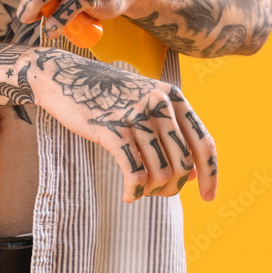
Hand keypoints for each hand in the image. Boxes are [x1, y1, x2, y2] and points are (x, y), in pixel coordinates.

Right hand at [27, 48, 217, 203]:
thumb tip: (192, 173)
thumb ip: (168, 130)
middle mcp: (159, 104)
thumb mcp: (142, 102)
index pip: (204, 143)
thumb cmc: (103, 92)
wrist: (61, 75)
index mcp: (172, 96)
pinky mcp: (112, 129)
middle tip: (158, 193)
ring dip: (153, 190)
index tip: (208, 197)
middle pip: (183, 163)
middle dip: (173, 186)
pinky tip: (128, 196)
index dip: (210, 174)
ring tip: (140, 192)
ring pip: (161, 171)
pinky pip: (134, 171)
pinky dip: (134, 190)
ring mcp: (136, 116)